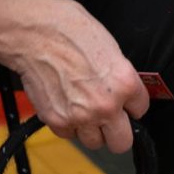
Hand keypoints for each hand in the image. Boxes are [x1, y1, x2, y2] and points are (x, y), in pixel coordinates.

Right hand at [0, 0, 148, 152]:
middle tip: (110, 121)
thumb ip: (119, 75)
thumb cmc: (67, 30)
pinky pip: (70, 135)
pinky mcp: (58, 122)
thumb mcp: (109, 46)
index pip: (141, 110)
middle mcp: (105, 105)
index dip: (132, 105)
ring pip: (95, 143)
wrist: (32, 35)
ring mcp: (81, 117)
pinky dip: (69, 125)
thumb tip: (122, 92)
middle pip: (122, 142)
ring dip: (91, 130)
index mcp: (124, 83)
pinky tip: (66, 106)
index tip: (124, 102)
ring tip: (83, 111)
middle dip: (117, 132)